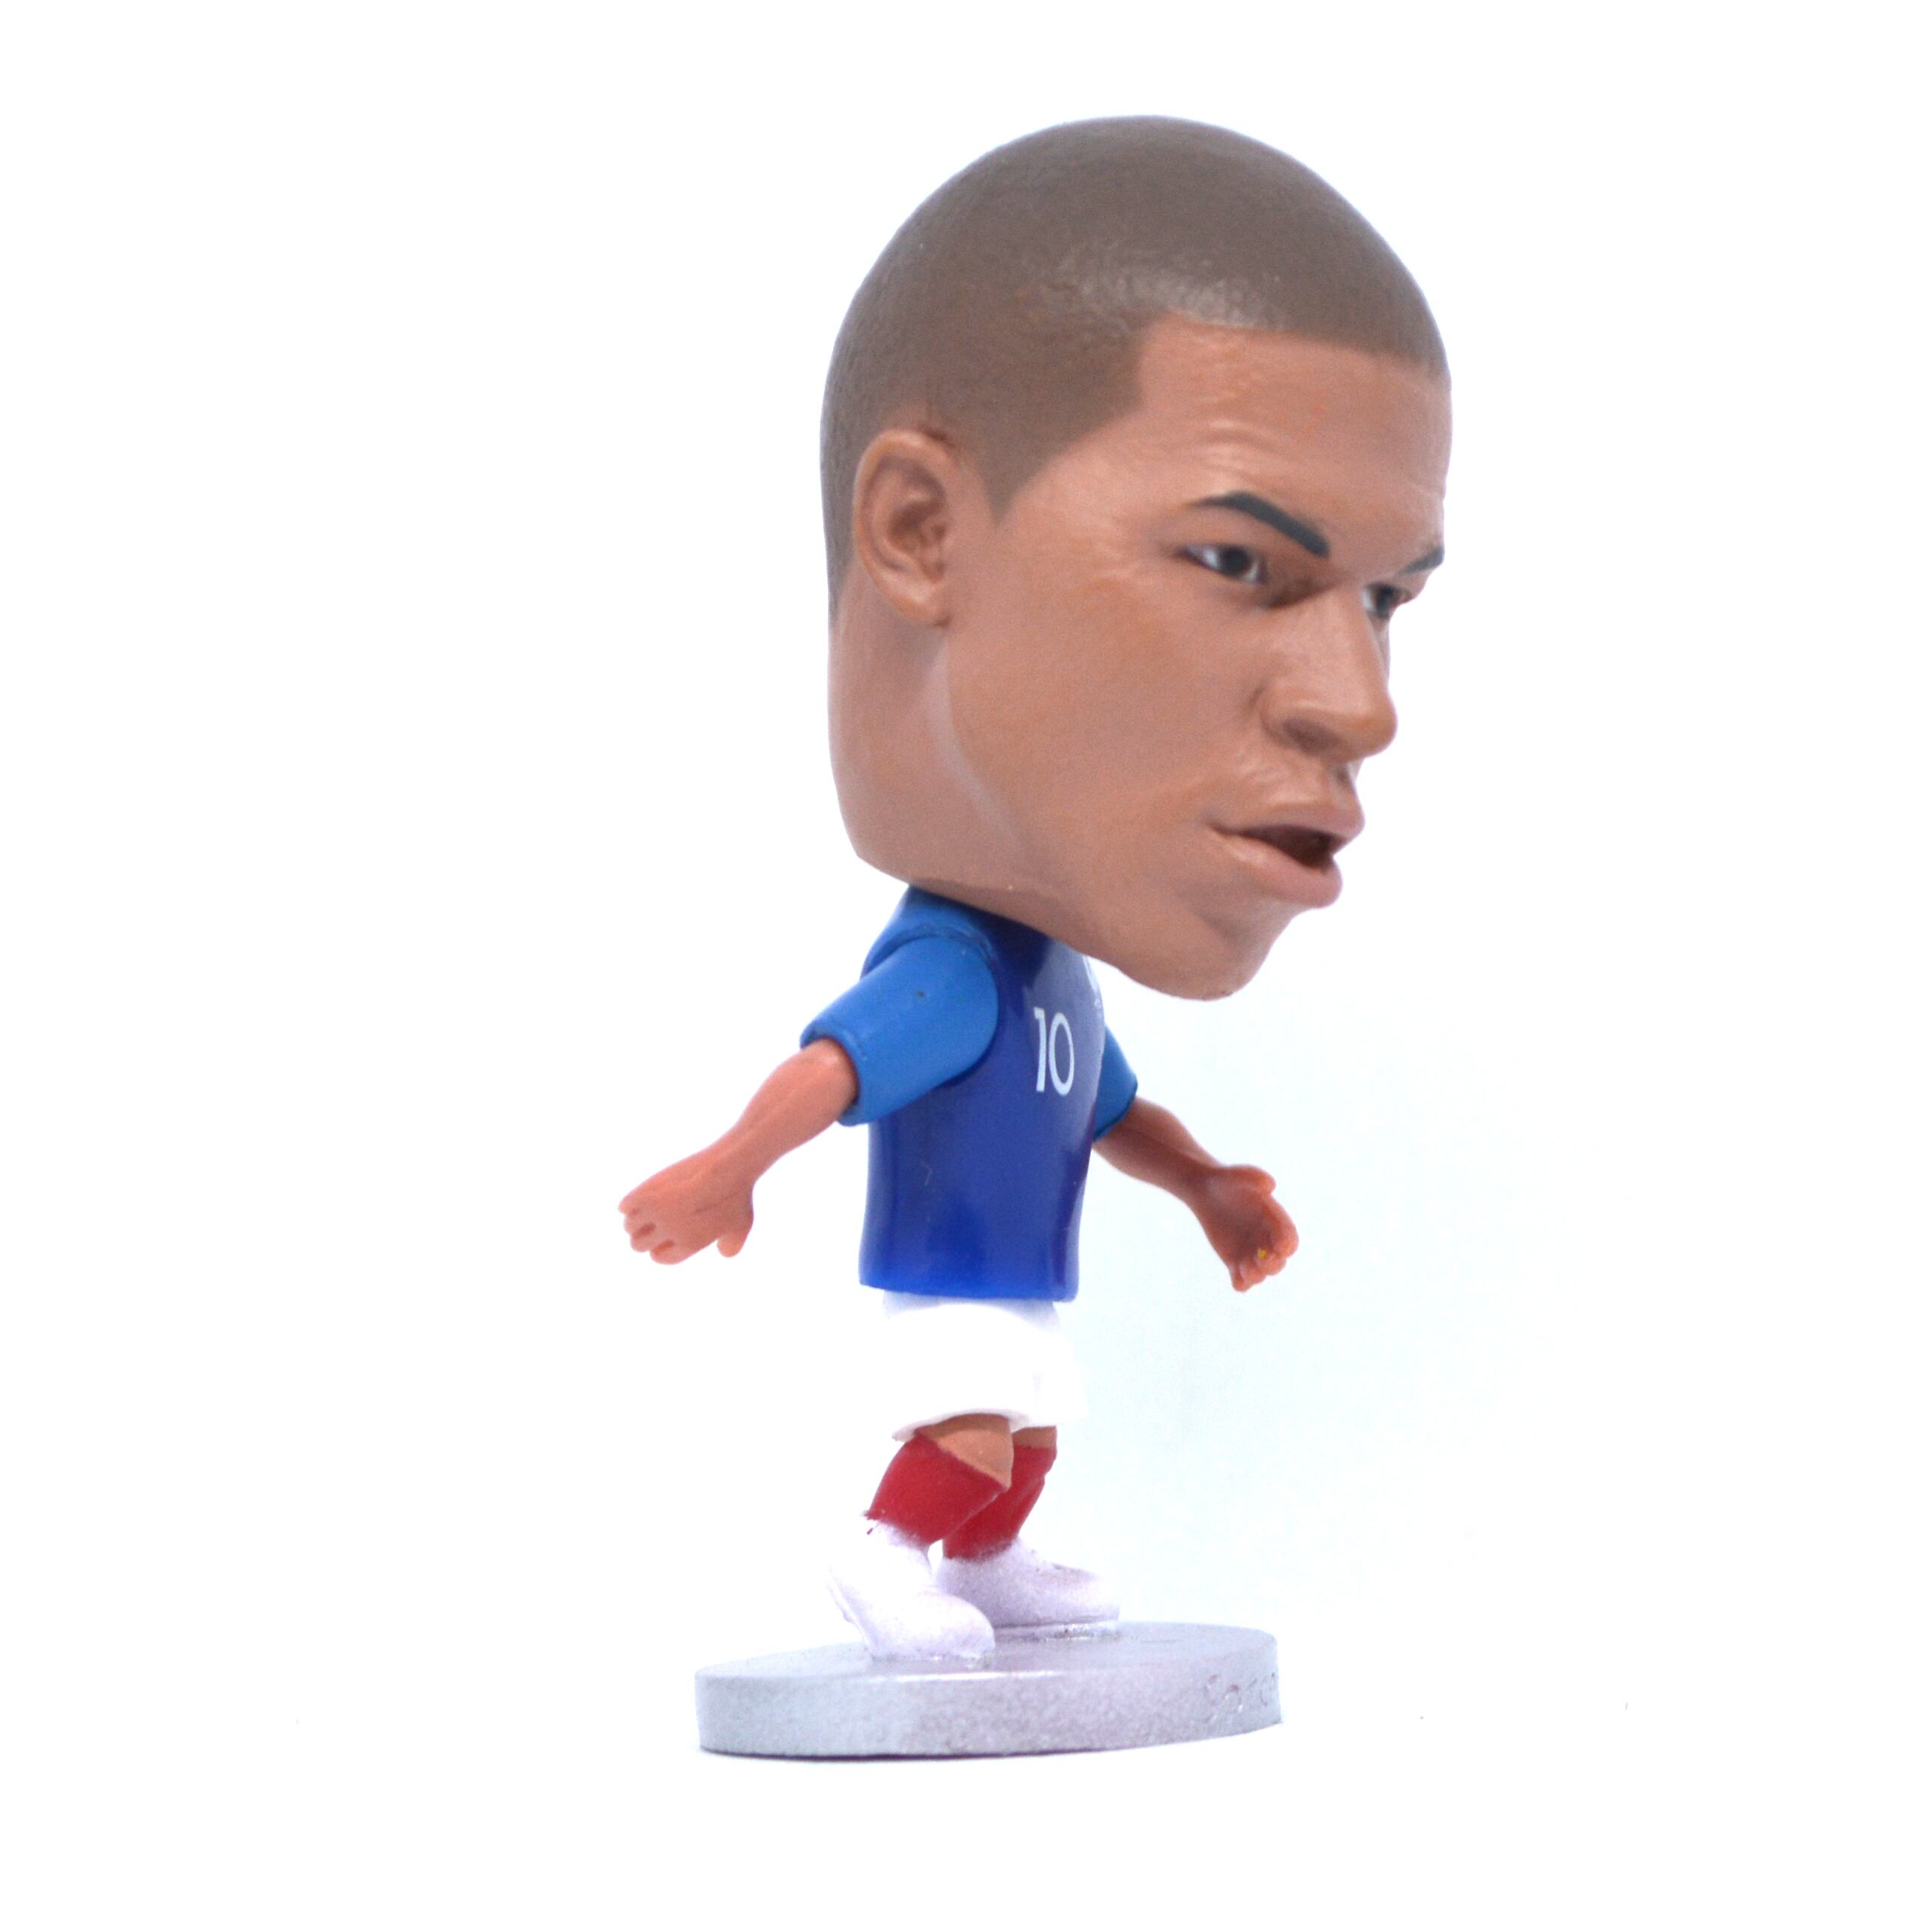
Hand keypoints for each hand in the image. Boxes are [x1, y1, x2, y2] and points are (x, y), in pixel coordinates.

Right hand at [618, 1150, 754, 1263]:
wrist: (729, 1166)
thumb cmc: (739, 1194)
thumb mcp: (743, 1225)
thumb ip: (733, 1244)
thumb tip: (724, 1253)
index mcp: (687, 1245)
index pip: (660, 1257)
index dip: (658, 1250)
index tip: (657, 1243)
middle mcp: (668, 1233)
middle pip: (638, 1245)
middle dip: (640, 1238)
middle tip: (642, 1228)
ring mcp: (656, 1213)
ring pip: (629, 1226)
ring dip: (633, 1220)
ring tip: (638, 1212)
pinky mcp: (646, 1193)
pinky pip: (625, 1206)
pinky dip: (627, 1204)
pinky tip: (633, 1201)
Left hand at [1191, 1164, 1297, 1291]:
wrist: (1205, 1191)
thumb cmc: (1225, 1181)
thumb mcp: (1236, 1175)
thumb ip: (1253, 1176)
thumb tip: (1270, 1186)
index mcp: (1275, 1221)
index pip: (1289, 1238)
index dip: (1288, 1245)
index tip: (1281, 1247)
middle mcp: (1267, 1240)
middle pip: (1278, 1261)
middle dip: (1272, 1264)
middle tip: (1260, 1261)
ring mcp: (1251, 1253)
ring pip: (1260, 1273)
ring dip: (1255, 1275)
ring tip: (1243, 1268)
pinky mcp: (1235, 1262)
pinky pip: (1241, 1281)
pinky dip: (1241, 1283)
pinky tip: (1236, 1279)